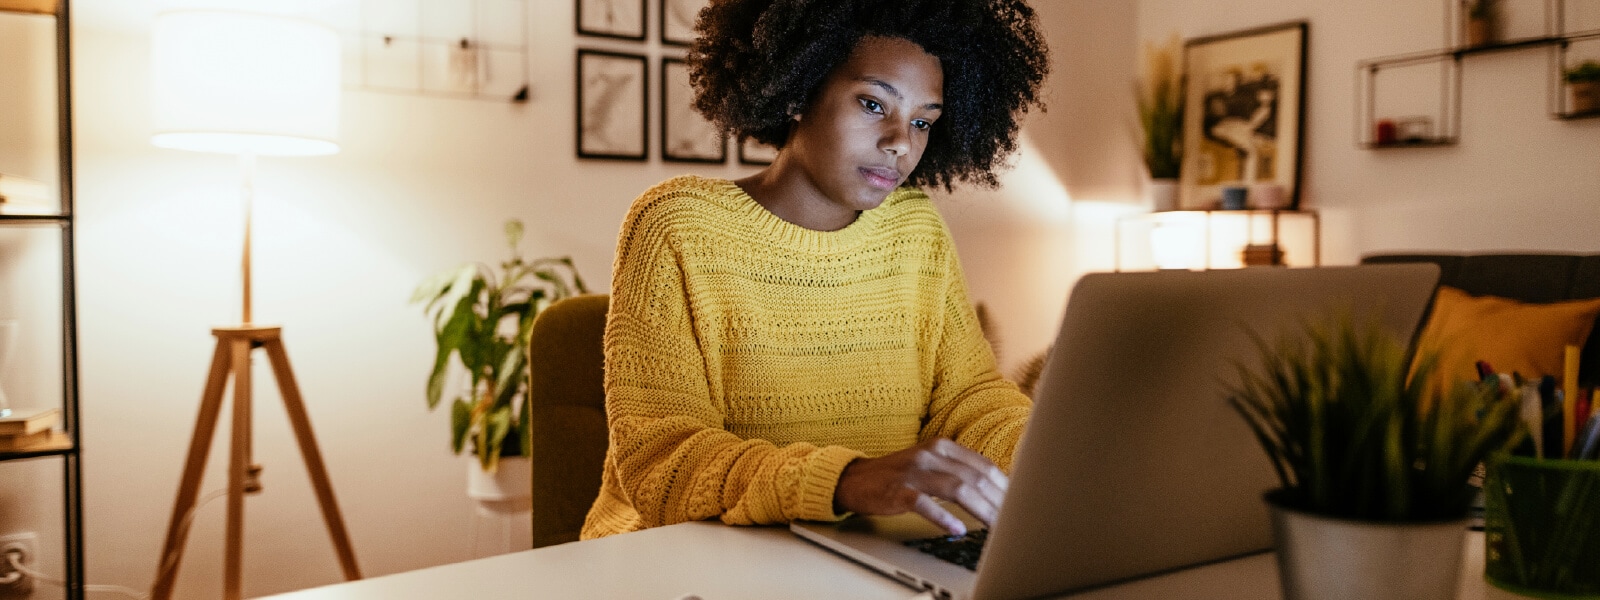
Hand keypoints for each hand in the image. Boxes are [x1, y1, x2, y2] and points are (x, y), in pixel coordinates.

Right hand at [833, 438, 1007, 534]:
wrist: (855, 479)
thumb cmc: (898, 476)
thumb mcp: (930, 465)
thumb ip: (959, 472)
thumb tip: (995, 491)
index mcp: (942, 446)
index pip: (983, 466)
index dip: (1004, 486)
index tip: (1019, 503)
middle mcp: (930, 455)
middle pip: (974, 478)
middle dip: (998, 501)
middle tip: (1013, 519)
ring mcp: (913, 472)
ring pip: (956, 489)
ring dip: (979, 510)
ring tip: (995, 526)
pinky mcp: (897, 491)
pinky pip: (924, 504)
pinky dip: (943, 518)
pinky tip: (957, 529)